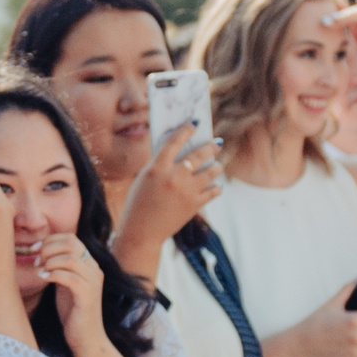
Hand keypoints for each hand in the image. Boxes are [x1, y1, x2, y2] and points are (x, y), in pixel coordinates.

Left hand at [33, 234, 105, 344]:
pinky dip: (53, 275)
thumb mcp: (64, 283)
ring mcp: (93, 282)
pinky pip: (69, 277)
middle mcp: (94, 269)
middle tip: (36, 260)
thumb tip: (41, 252)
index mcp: (89, 264)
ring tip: (39, 271)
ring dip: (49, 261)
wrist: (86, 338)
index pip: (71, 238)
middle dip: (48, 248)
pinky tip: (43, 279)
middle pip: (71, 244)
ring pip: (70, 258)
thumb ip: (59, 267)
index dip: (50, 240)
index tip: (34, 249)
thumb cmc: (73, 311)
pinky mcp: (88, 296)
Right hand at [116, 122, 223, 252]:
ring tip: (217, 165)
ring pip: (210, 172)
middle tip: (217, 143)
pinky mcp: (194, 205)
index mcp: (157, 168)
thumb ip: (161, 165)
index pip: (175, 141)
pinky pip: (212, 191)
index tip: (195, 123)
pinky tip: (216, 185)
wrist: (142, 232)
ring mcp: (186, 191)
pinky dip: (216, 187)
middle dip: (210, 147)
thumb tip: (182, 153)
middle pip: (198, 155)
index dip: (186, 130)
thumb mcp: (144, 179)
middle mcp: (174, 177)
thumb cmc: (138, 204)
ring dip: (216, 166)